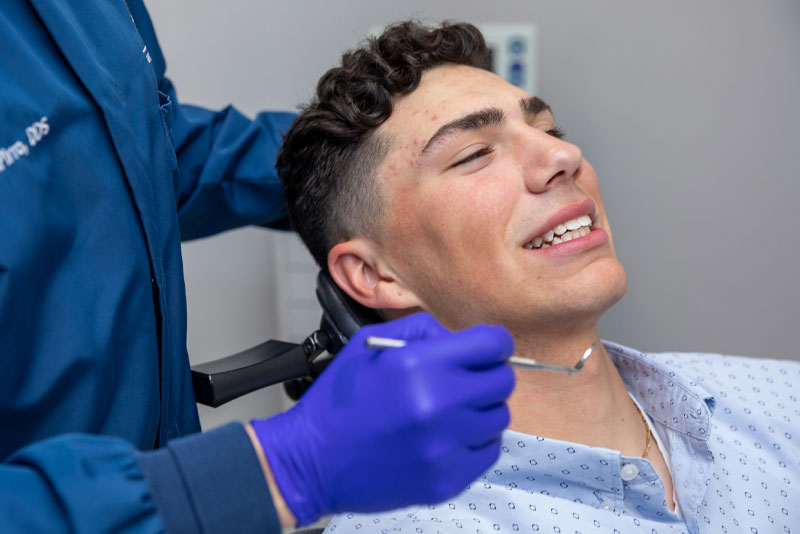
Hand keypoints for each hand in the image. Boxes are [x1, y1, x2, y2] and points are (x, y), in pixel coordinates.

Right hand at [251, 312, 514, 524]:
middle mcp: (437, 404)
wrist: (313, 460)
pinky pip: (488, 451)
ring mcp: (444, 446)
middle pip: (503, 380)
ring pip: (498, 417)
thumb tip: (462, 338)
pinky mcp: (447, 480)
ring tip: (447, 411)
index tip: (487, 348)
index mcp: (417, 364)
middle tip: (463, 380)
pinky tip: (444, 437)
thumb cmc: (339, 402)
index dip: (493, 342)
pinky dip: (473, 441)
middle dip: (487, 374)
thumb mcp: (370, 344)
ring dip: (479, 409)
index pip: (493, 344)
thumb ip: (422, 330)